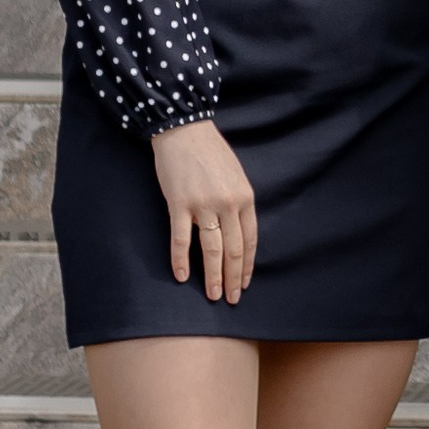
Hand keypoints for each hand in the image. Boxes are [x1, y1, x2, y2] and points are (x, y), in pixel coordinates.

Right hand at [151, 117, 256, 303]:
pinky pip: (180, 238)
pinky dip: (180, 259)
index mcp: (245, 198)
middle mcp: (227, 203)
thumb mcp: (235, 176)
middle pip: (233, 250)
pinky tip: (182, 276)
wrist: (184, 129)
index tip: (245, 283)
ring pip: (211, 249)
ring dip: (213, 276)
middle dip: (233, 277)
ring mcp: (203, 204)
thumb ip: (238, 203)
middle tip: (231, 299)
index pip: (250, 240)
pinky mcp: (179, 203)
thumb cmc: (210, 153)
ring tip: (214, 296)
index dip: (247, 265)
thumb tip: (238, 232)